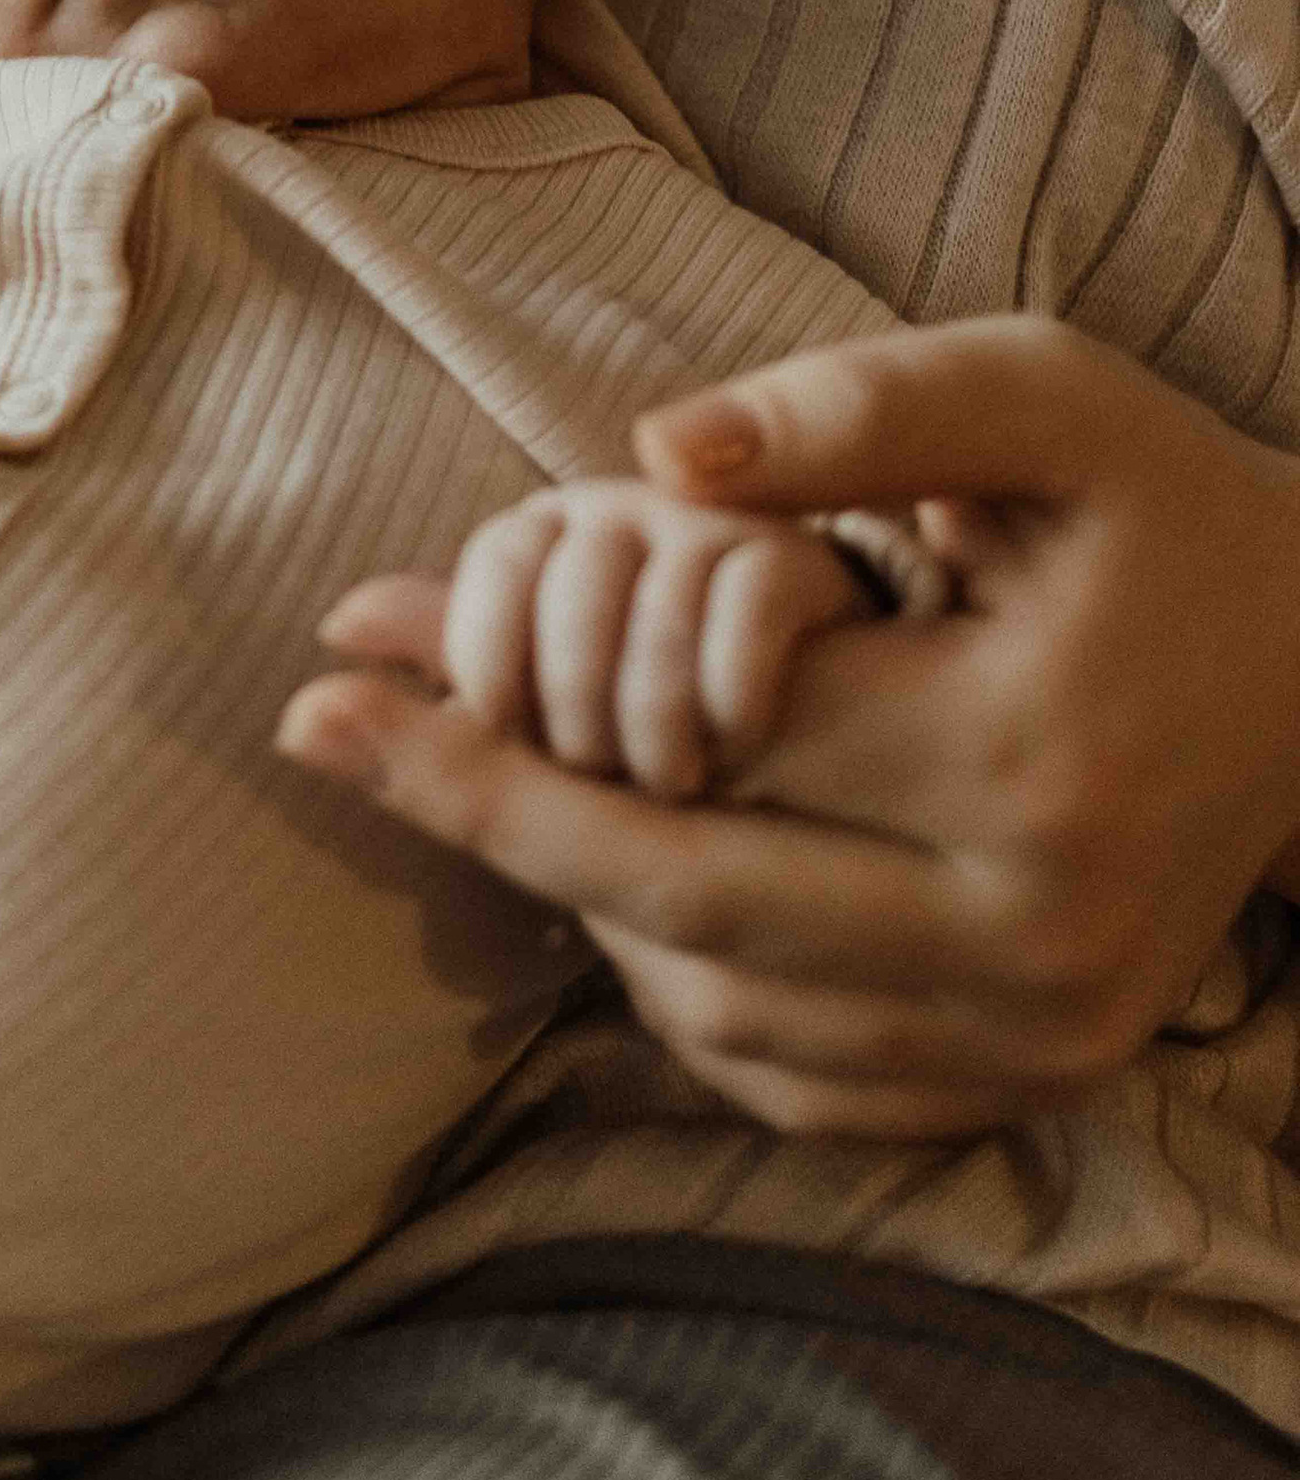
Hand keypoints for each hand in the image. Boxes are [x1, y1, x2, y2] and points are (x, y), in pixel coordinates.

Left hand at [277, 319, 1299, 1137]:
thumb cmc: (1160, 507)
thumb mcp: (1041, 394)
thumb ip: (855, 403)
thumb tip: (654, 446)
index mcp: (1026, 758)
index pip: (709, 741)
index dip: (510, 691)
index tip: (352, 645)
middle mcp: (1032, 935)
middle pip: (680, 898)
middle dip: (477, 813)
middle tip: (319, 735)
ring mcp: (1035, 1037)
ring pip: (715, 1007)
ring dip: (568, 901)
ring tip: (471, 780)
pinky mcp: (1027, 1085)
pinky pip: (788, 1077)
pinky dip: (672, 991)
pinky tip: (610, 882)